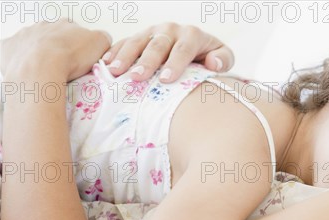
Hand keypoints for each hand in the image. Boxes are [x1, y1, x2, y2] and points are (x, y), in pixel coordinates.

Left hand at [0, 19, 110, 80]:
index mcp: (64, 25)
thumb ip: (103, 39)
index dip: (78, 45)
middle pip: (52, 37)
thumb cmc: (70, 56)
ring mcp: (23, 37)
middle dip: (58, 49)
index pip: (74, 31)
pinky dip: (20, 62)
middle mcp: (42, 27)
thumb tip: (103, 40)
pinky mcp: (8, 49)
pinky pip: (13, 54)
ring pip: (32, 45)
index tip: (80, 58)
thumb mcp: (100, 44)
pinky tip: (29, 73)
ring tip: (48, 73)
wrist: (41, 68)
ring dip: (39, 56)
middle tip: (65, 67)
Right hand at [101, 23, 234, 82]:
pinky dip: (114, 53)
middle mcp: (170, 30)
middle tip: (136, 78)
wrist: (198, 48)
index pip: (182, 49)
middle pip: (157, 46)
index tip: (165, 80)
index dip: (174, 64)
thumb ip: (223, 59)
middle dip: (146, 62)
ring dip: (125, 57)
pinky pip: (124, 43)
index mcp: (191, 34)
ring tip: (115, 72)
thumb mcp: (223, 57)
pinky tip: (105, 65)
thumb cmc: (210, 57)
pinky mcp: (139, 37)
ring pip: (137, 42)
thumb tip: (213, 63)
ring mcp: (152, 32)